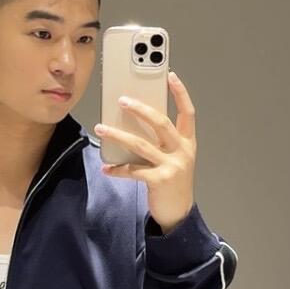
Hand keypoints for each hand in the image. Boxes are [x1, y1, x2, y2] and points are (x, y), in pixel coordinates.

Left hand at [95, 70, 196, 233]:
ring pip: (141, 144)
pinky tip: (106, 167)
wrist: (179, 212)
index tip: (171, 75)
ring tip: (101, 128)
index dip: (180, 93)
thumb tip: (133, 123)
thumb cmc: (173, 181)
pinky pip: (133, 170)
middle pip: (161, 123)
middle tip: (122, 100)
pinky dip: (117, 168)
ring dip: (118, 135)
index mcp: (188, 142)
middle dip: (140, 109)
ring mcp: (172, 166)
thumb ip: (161, 142)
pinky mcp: (159, 180)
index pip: (188, 112)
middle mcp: (182, 151)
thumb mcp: (174, 158)